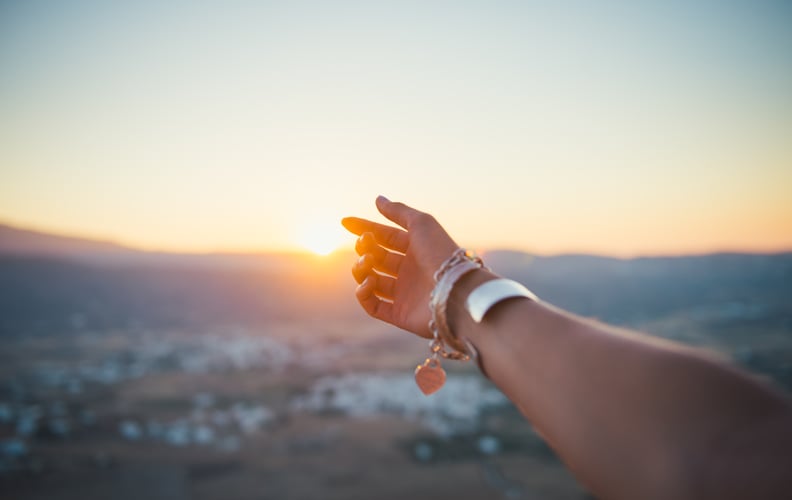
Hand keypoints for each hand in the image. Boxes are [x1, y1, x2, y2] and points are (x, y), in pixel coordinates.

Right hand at [341, 196, 459, 337]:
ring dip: (361, 269)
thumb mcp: (421, 223)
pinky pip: (372, 305)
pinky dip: (363, 294)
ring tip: (366, 262)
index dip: (365, 228)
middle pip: (376, 257)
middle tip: (365, 244)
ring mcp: (404, 293)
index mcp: (416, 249)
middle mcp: (409, 271)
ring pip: (370, 280)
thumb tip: (378, 199)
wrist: (455, 290)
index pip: (384, 237)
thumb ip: (398, 211)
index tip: (345, 222)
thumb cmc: (441, 253)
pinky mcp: (399, 314)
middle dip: (364, 248)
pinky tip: (367, 282)